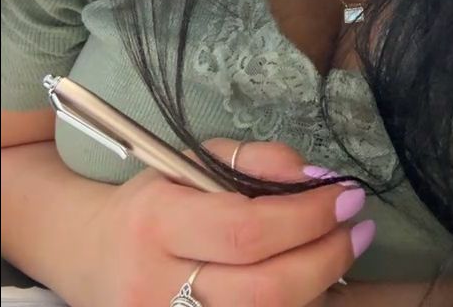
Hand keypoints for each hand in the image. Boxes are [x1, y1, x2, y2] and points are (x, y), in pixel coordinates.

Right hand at [72, 138, 374, 306]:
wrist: (92, 254)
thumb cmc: (154, 200)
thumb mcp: (194, 160)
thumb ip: (254, 160)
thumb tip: (314, 177)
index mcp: (158, 221)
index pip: (246, 229)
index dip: (307, 217)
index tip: (347, 194)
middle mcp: (156, 285)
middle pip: (264, 291)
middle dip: (326, 257)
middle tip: (360, 227)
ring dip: (318, 285)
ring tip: (343, 248)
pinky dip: (291, 306)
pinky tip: (309, 281)